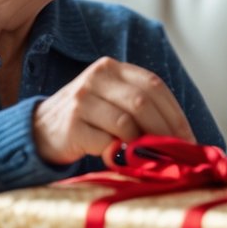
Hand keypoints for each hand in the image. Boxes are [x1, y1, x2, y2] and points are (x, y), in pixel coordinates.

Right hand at [32, 57, 195, 164]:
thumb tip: (182, 136)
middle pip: (143, 103)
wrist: (38, 131)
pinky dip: (119, 155)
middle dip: (165, 132)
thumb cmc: (85, 119)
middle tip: (176, 154)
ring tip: (148, 158)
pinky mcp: (71, 126)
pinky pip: (106, 142)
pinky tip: (119, 159)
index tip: (188, 138)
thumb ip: (139, 107)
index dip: (175, 114)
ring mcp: (81, 100)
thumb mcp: (110, 100)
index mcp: (112, 68)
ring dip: (143, 145)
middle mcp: (96, 78)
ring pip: (127, 124)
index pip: (154, 85)